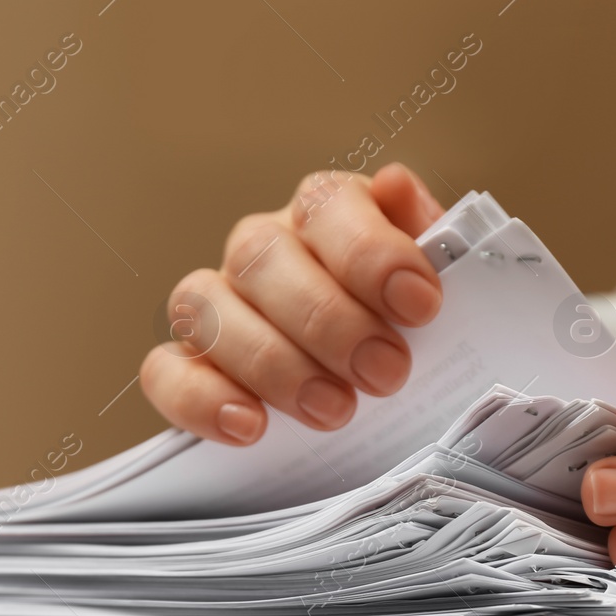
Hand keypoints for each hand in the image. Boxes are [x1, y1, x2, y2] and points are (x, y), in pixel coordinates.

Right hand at [140, 164, 446, 444]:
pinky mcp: (188, 366)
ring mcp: (218, 305)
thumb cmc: (416, 337)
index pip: (327, 204)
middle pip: (263, 257)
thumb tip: (397, 188)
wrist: (397, 397)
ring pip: (207, 307)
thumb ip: (438, 244)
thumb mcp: (450, 293)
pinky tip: (250, 427)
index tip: (420, 306)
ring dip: (272, 362)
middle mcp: (263, 249)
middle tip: (385, 372)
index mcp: (326, 215)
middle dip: (328, 320)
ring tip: (334, 410)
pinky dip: (202, 398)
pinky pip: (165, 370)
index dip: (371, 252)